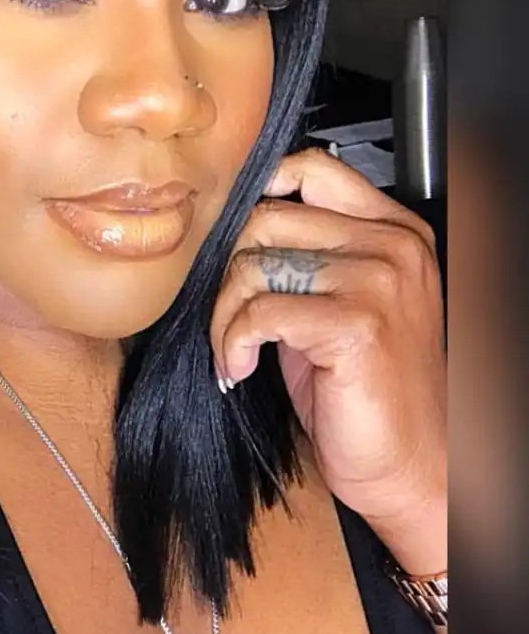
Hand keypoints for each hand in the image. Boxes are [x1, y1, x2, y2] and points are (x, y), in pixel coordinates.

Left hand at [209, 148, 446, 574]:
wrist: (410, 465)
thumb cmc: (363, 388)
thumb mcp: (335, 303)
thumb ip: (302, 253)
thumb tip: (228, 223)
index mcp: (393, 231)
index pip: (310, 169)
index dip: (256, 195)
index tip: (231, 243)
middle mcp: (392, 247)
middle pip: (265, 218)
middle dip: (226, 271)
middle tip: (227, 318)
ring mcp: (379, 283)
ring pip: (253, 263)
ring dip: (224, 313)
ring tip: (234, 348)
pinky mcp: (356, 326)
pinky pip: (258, 311)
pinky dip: (232, 342)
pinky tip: (238, 368)